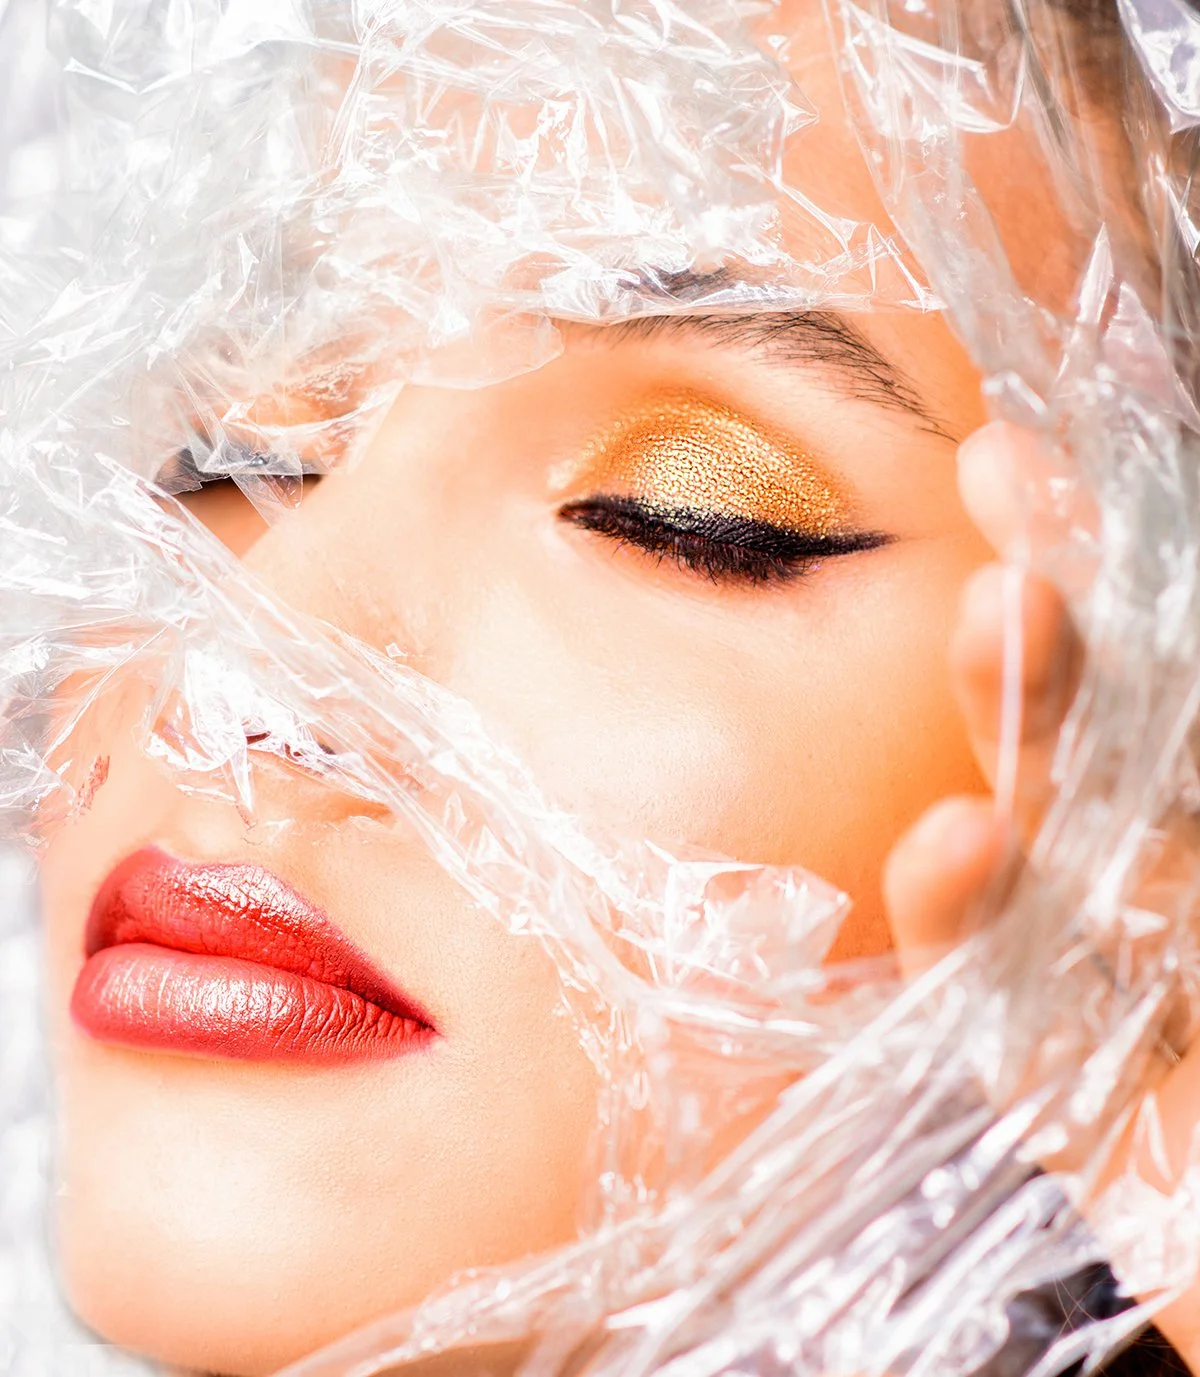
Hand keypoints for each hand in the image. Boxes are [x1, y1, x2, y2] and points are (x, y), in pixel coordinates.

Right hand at [882, 421, 1199, 1369]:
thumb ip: (1183, 764)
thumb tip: (1066, 727)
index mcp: (1199, 816)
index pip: (1159, 669)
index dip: (1107, 552)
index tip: (1026, 460)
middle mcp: (1171, 871)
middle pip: (1101, 718)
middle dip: (1063, 589)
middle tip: (1010, 488)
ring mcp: (1107, 964)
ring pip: (1040, 823)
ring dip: (1018, 721)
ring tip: (1012, 618)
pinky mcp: (1050, 1070)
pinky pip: (989, 984)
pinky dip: (960, 913)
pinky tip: (954, 846)